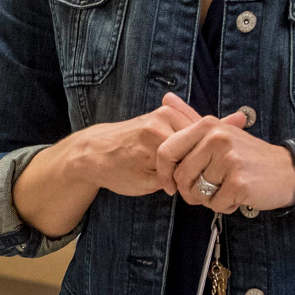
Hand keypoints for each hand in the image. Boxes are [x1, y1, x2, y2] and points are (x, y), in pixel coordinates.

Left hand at [65, 93, 206, 196]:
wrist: (92, 152)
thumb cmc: (115, 170)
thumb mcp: (146, 183)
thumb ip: (176, 176)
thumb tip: (202, 174)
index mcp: (157, 139)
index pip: (196, 157)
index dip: (195, 173)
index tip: (187, 183)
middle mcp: (161, 120)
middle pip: (199, 142)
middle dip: (197, 158)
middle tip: (187, 173)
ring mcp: (162, 112)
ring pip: (196, 133)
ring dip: (195, 147)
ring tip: (182, 163)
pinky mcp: (163, 111)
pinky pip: (187, 125)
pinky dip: (189, 138)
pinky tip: (183, 150)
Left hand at [157, 113, 294, 213]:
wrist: (289, 171)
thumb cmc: (247, 155)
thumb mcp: (219, 131)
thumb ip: (190, 117)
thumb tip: (165, 98)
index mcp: (207, 126)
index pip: (166, 151)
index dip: (165, 172)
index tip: (170, 184)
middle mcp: (216, 139)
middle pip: (181, 176)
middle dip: (189, 191)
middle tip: (207, 190)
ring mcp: (229, 160)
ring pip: (197, 192)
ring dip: (208, 199)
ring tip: (226, 189)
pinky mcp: (239, 183)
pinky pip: (214, 204)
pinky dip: (223, 206)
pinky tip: (237, 196)